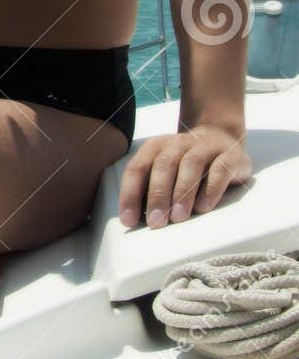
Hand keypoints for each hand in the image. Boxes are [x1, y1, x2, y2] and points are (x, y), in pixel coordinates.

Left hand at [118, 124, 251, 229]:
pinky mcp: (229, 156)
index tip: (128, 220)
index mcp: (156, 147)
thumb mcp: (164, 171)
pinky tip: (203, 207)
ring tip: (178, 217)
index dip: (131, 193)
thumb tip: (136, 220)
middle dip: (157, 195)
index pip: (137, 168)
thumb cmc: (185, 164)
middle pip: (164, 165)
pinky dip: (210, 189)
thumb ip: (149, 189)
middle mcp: (178, 143)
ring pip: (190, 164)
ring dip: (182, 192)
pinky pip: (219, 170)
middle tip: (155, 221)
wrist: (220, 136)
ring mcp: (205, 147)